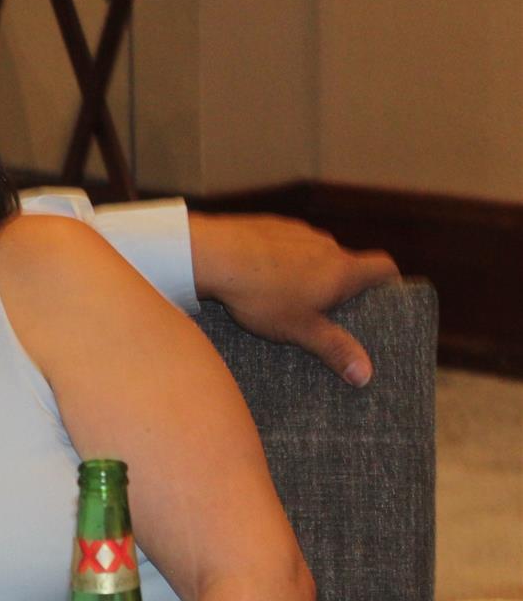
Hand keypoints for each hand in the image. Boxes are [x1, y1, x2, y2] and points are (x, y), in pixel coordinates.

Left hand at [187, 213, 399, 385]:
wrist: (214, 255)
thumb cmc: (261, 295)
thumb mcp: (300, 329)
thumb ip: (333, 349)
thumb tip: (366, 374)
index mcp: (341, 269)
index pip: (383, 267)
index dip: (388, 281)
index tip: (383, 296)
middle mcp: (325, 244)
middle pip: (346, 262)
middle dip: (340, 284)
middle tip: (326, 309)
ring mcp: (296, 232)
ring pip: (313, 252)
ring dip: (308, 270)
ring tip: (286, 295)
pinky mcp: (268, 226)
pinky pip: (283, 244)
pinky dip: (280, 258)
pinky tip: (259, 275)